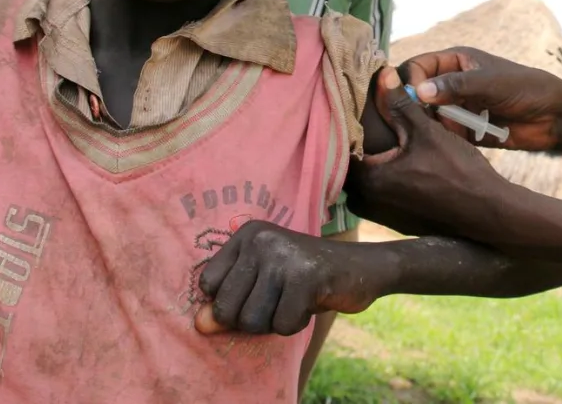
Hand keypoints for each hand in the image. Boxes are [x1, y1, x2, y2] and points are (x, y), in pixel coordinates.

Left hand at [194, 222, 388, 336]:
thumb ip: (230, 302)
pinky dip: (297, 323)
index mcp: (246, 234)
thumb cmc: (305, 278)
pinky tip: (311, 301)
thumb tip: (200, 326)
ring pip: (253, 321)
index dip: (231, 302)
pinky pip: (283, 324)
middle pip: (228, 309)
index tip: (259, 290)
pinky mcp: (305, 276)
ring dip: (275, 322)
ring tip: (295, 299)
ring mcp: (283, 256)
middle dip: (252, 319)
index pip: (208, 285)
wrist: (361, 267)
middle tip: (279, 300)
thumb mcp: (262, 284)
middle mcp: (260, 240)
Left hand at [350, 81, 519, 243]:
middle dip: (361, 144)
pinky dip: (387, 177)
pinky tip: (402, 161)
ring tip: (387, 138)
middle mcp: (366, 203)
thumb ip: (400, 103)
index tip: (357, 108)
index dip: (349, 124)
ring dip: (374, 161)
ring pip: (367, 180)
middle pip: (353, 164)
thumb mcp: (426, 131)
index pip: (343, 146)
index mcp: (368, 180)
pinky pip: (381, 193)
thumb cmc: (457, 171)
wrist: (486, 212)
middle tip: (371, 121)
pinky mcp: (396, 221)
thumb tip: (383, 74)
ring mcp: (381, 216)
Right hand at [399, 47, 561, 151]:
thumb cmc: (525, 88)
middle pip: (416, 93)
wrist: (552, 117)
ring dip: (430, 124)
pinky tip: (450, 142)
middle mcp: (451, 83)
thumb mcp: (489, 83)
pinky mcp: (463, 129)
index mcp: (455, 61)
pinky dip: (442, 138)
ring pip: (426, 116)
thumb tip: (418, 92)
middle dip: (414, 105)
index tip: (413, 98)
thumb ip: (455, 86)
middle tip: (419, 119)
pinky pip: (443, 134)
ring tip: (439, 131)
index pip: (418, 66)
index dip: (410, 80)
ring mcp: (456, 107)